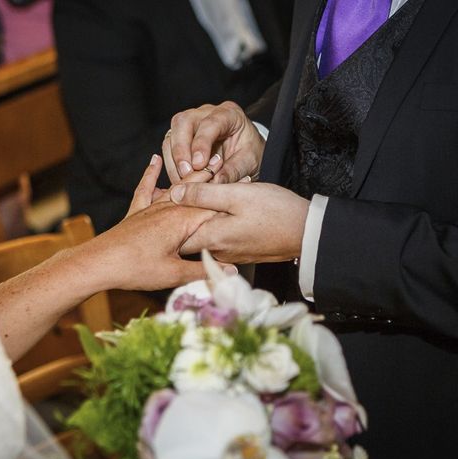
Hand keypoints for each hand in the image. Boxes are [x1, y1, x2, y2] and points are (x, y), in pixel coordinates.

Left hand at [87, 156, 232, 290]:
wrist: (98, 263)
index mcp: (182, 221)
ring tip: (210, 161)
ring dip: (193, 174)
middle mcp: (169, 209)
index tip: (249, 185)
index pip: (214, 206)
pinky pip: (146, 188)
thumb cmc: (135, 268)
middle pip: (198, 192)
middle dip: (215, 179)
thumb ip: (203, 270)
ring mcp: (152, 209)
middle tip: (234, 166)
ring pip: (177, 187)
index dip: (232, 196)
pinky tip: (155, 159)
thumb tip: (231, 272)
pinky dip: (151, 174)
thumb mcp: (173, 274)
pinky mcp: (137, 212)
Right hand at [162, 101, 265, 184]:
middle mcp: (205, 114)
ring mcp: (190, 124)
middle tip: (186, 174)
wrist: (246, 154)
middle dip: (180, 150)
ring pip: (171, 136)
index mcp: (228, 114)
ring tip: (184, 182)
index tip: (199, 164)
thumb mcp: (249, 162)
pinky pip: (168, 150)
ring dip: (174, 162)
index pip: (210, 123)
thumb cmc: (249, 154)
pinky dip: (172, 167)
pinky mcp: (180, 137)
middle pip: (183, 123)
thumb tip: (216, 183)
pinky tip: (181, 181)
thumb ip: (233, 170)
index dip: (202, 144)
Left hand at [169, 182, 309, 263]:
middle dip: (177, 222)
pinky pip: (217, 241)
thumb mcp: (236, 195)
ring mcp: (229, 254)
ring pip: (202, 239)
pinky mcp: (240, 252)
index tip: (161, 202)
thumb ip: (203, 194)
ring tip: (189, 203)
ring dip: (194, 224)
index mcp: (212, 238)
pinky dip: (210, 227)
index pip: (176, 235)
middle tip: (171, 201)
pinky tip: (214, 213)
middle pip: (186, 239)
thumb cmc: (276, 211)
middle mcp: (217, 252)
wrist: (308, 232)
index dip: (166, 219)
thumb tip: (175, 193)